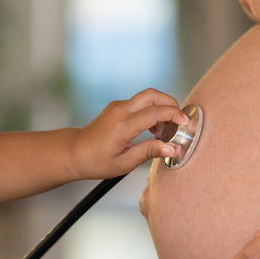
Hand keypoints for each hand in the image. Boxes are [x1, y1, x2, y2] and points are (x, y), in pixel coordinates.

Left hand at [70, 89, 188, 178]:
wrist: (74, 152)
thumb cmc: (96, 161)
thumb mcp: (124, 163)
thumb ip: (149, 153)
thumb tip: (171, 149)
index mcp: (122, 126)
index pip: (154, 112)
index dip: (174, 115)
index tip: (185, 123)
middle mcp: (120, 111)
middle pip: (152, 95)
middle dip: (170, 104)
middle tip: (178, 122)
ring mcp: (117, 106)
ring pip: (147, 97)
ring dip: (161, 108)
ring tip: (162, 132)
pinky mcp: (117, 107)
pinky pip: (139, 103)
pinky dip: (151, 111)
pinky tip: (151, 129)